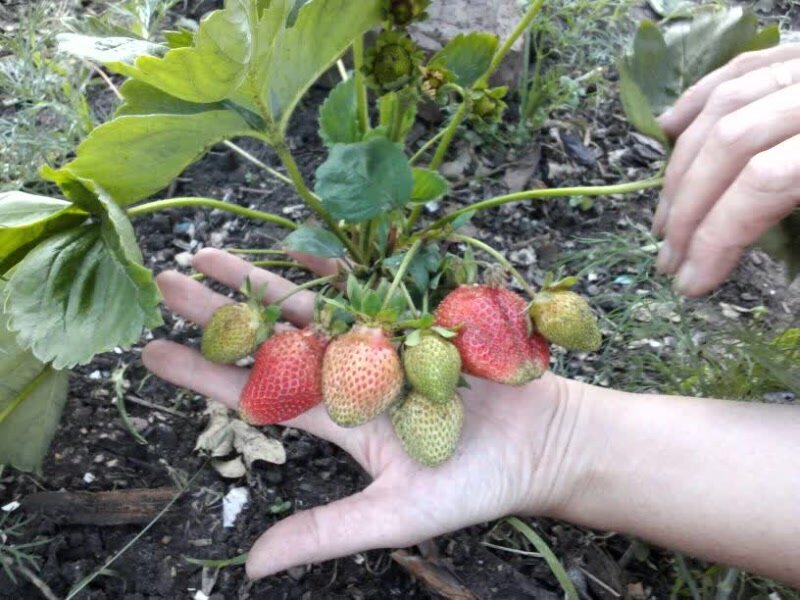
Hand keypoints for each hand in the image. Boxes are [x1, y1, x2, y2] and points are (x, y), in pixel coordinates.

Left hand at [142, 248, 578, 579]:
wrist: (545, 442)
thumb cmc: (474, 484)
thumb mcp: (396, 515)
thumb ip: (327, 532)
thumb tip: (252, 567)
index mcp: (336, 419)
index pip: (254, 393)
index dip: (203, 373)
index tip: (152, 352)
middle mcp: (348, 374)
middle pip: (268, 338)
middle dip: (217, 311)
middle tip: (163, 281)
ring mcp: (379, 340)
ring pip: (305, 304)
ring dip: (258, 278)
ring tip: (208, 253)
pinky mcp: (414, 314)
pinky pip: (364, 284)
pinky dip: (326, 266)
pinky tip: (288, 247)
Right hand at [653, 44, 799, 295]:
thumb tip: (765, 274)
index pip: (762, 184)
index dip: (717, 238)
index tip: (692, 283)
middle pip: (730, 145)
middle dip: (688, 210)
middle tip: (668, 258)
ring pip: (723, 107)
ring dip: (681, 167)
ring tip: (664, 217)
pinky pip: (738, 69)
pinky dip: (697, 100)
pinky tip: (667, 129)